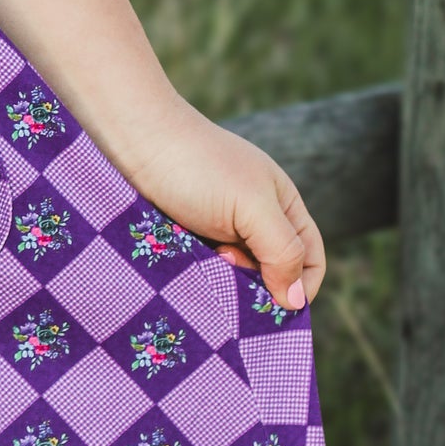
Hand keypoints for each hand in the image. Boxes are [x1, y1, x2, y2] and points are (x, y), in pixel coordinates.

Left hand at [113, 100, 324, 310]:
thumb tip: (296, 302)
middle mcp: (255, 217)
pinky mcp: (188, 235)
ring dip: (225, 278)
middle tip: (226, 263)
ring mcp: (220, 227)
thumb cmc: (198, 167)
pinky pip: (206, 268)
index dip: (302, 286)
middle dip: (256, 284)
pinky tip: (187, 262)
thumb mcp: (252, 208)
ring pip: (236, 274)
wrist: (134, 139)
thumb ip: (282, 251)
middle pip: (272, 272)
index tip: (276, 306)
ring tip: (204, 256)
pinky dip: (202, 272)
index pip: (310, 259)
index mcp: (282, 206)